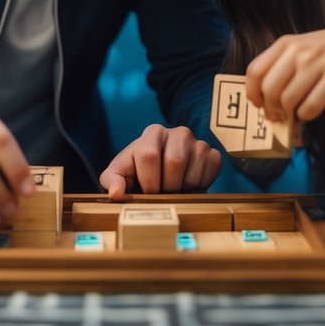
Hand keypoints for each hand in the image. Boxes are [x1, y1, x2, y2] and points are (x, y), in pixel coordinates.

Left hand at [100, 124, 221, 198]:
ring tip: (174, 188)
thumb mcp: (121, 173)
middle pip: (175, 162)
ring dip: (181, 189)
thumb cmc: (138, 170)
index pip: (150, 155)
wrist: (163, 170)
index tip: (147, 191)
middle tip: (162, 191)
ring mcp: (197, 142)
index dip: (148, 181)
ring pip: (192, 173)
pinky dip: (199, 187)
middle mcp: (178, 132)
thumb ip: (112, 180)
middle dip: (166, 186)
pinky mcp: (212, 154)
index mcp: (153, 132)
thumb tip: (116, 193)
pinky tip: (188, 185)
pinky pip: (209, 174)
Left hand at [246, 21, 324, 123]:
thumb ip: (284, 67)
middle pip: (269, 89)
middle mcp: (299, 51)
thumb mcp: (304, 48)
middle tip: (278, 117)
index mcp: (286, 43)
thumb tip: (266, 102)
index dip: (253, 93)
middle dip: (271, 110)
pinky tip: (309, 113)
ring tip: (294, 118)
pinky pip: (312, 105)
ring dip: (289, 116)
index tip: (259, 105)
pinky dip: (307, 116)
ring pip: (288, 100)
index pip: (255, 71)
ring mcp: (319, 62)